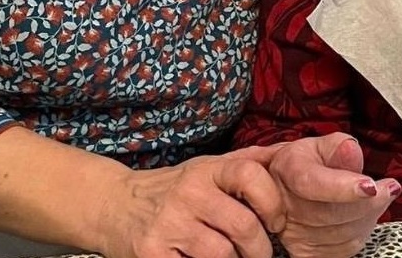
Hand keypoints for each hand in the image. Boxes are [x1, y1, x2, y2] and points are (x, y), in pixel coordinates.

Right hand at [100, 149, 285, 257]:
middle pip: (243, 225)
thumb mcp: (206, 167)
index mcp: (206, 170)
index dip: (272, 201)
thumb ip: (246, 162)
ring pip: (222, 254)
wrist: (112, 205)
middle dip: (260, 248)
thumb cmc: (172, 188)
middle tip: (260, 255)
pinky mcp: (152, 254)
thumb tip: (288, 154)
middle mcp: (188, 193)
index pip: (251, 175)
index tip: (275, 222)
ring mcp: (168, 225)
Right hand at [253, 134, 399, 257]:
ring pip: (338, 235)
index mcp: (288, 168)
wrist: (292, 186)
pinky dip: (360, 233)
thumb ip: (338, 147)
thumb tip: (350, 149)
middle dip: (367, 203)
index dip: (342, 188)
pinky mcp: (304, 252)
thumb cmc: (313, 162)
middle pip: (329, 214)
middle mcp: (283, 203)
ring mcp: (291, 232)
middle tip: (389, 188)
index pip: (312, 183)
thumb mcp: (324, 145)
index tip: (370, 186)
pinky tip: (366, 216)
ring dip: (367, 218)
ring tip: (381, 198)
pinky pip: (340, 250)